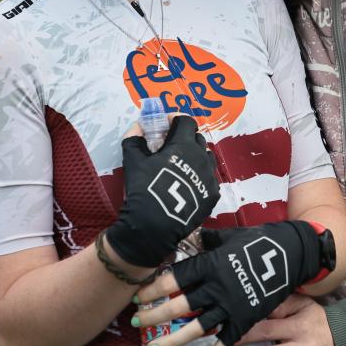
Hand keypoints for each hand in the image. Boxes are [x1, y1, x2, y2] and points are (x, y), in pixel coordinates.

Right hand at [106, 115, 219, 268]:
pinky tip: (188, 185)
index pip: (187, 121)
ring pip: (207, 158)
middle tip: (171, 146)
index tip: (167, 123)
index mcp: (184, 145)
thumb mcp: (133, 161)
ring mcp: (210, 177)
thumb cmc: (143, 189)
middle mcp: (202, 157)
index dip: (176, 119)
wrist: (154, 225)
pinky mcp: (213, 195)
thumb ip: (134, 139)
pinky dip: (200, 177)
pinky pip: (210, 179)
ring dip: (196, 156)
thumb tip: (137, 126)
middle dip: (185, 137)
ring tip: (182, 166)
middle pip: (198, 139)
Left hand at [133, 221, 332, 345]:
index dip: (153, 289)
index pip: (174, 279)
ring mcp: (231, 305)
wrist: (292, 253)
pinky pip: (226, 340)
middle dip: (155, 315)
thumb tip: (194, 235)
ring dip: (174, 339)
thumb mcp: (229, 236)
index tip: (137, 297)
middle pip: (179, 305)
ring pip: (197, 327)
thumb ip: (209, 240)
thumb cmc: (259, 240)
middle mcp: (216, 287)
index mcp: (209, 264)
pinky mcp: (246, 318)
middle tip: (136, 323)